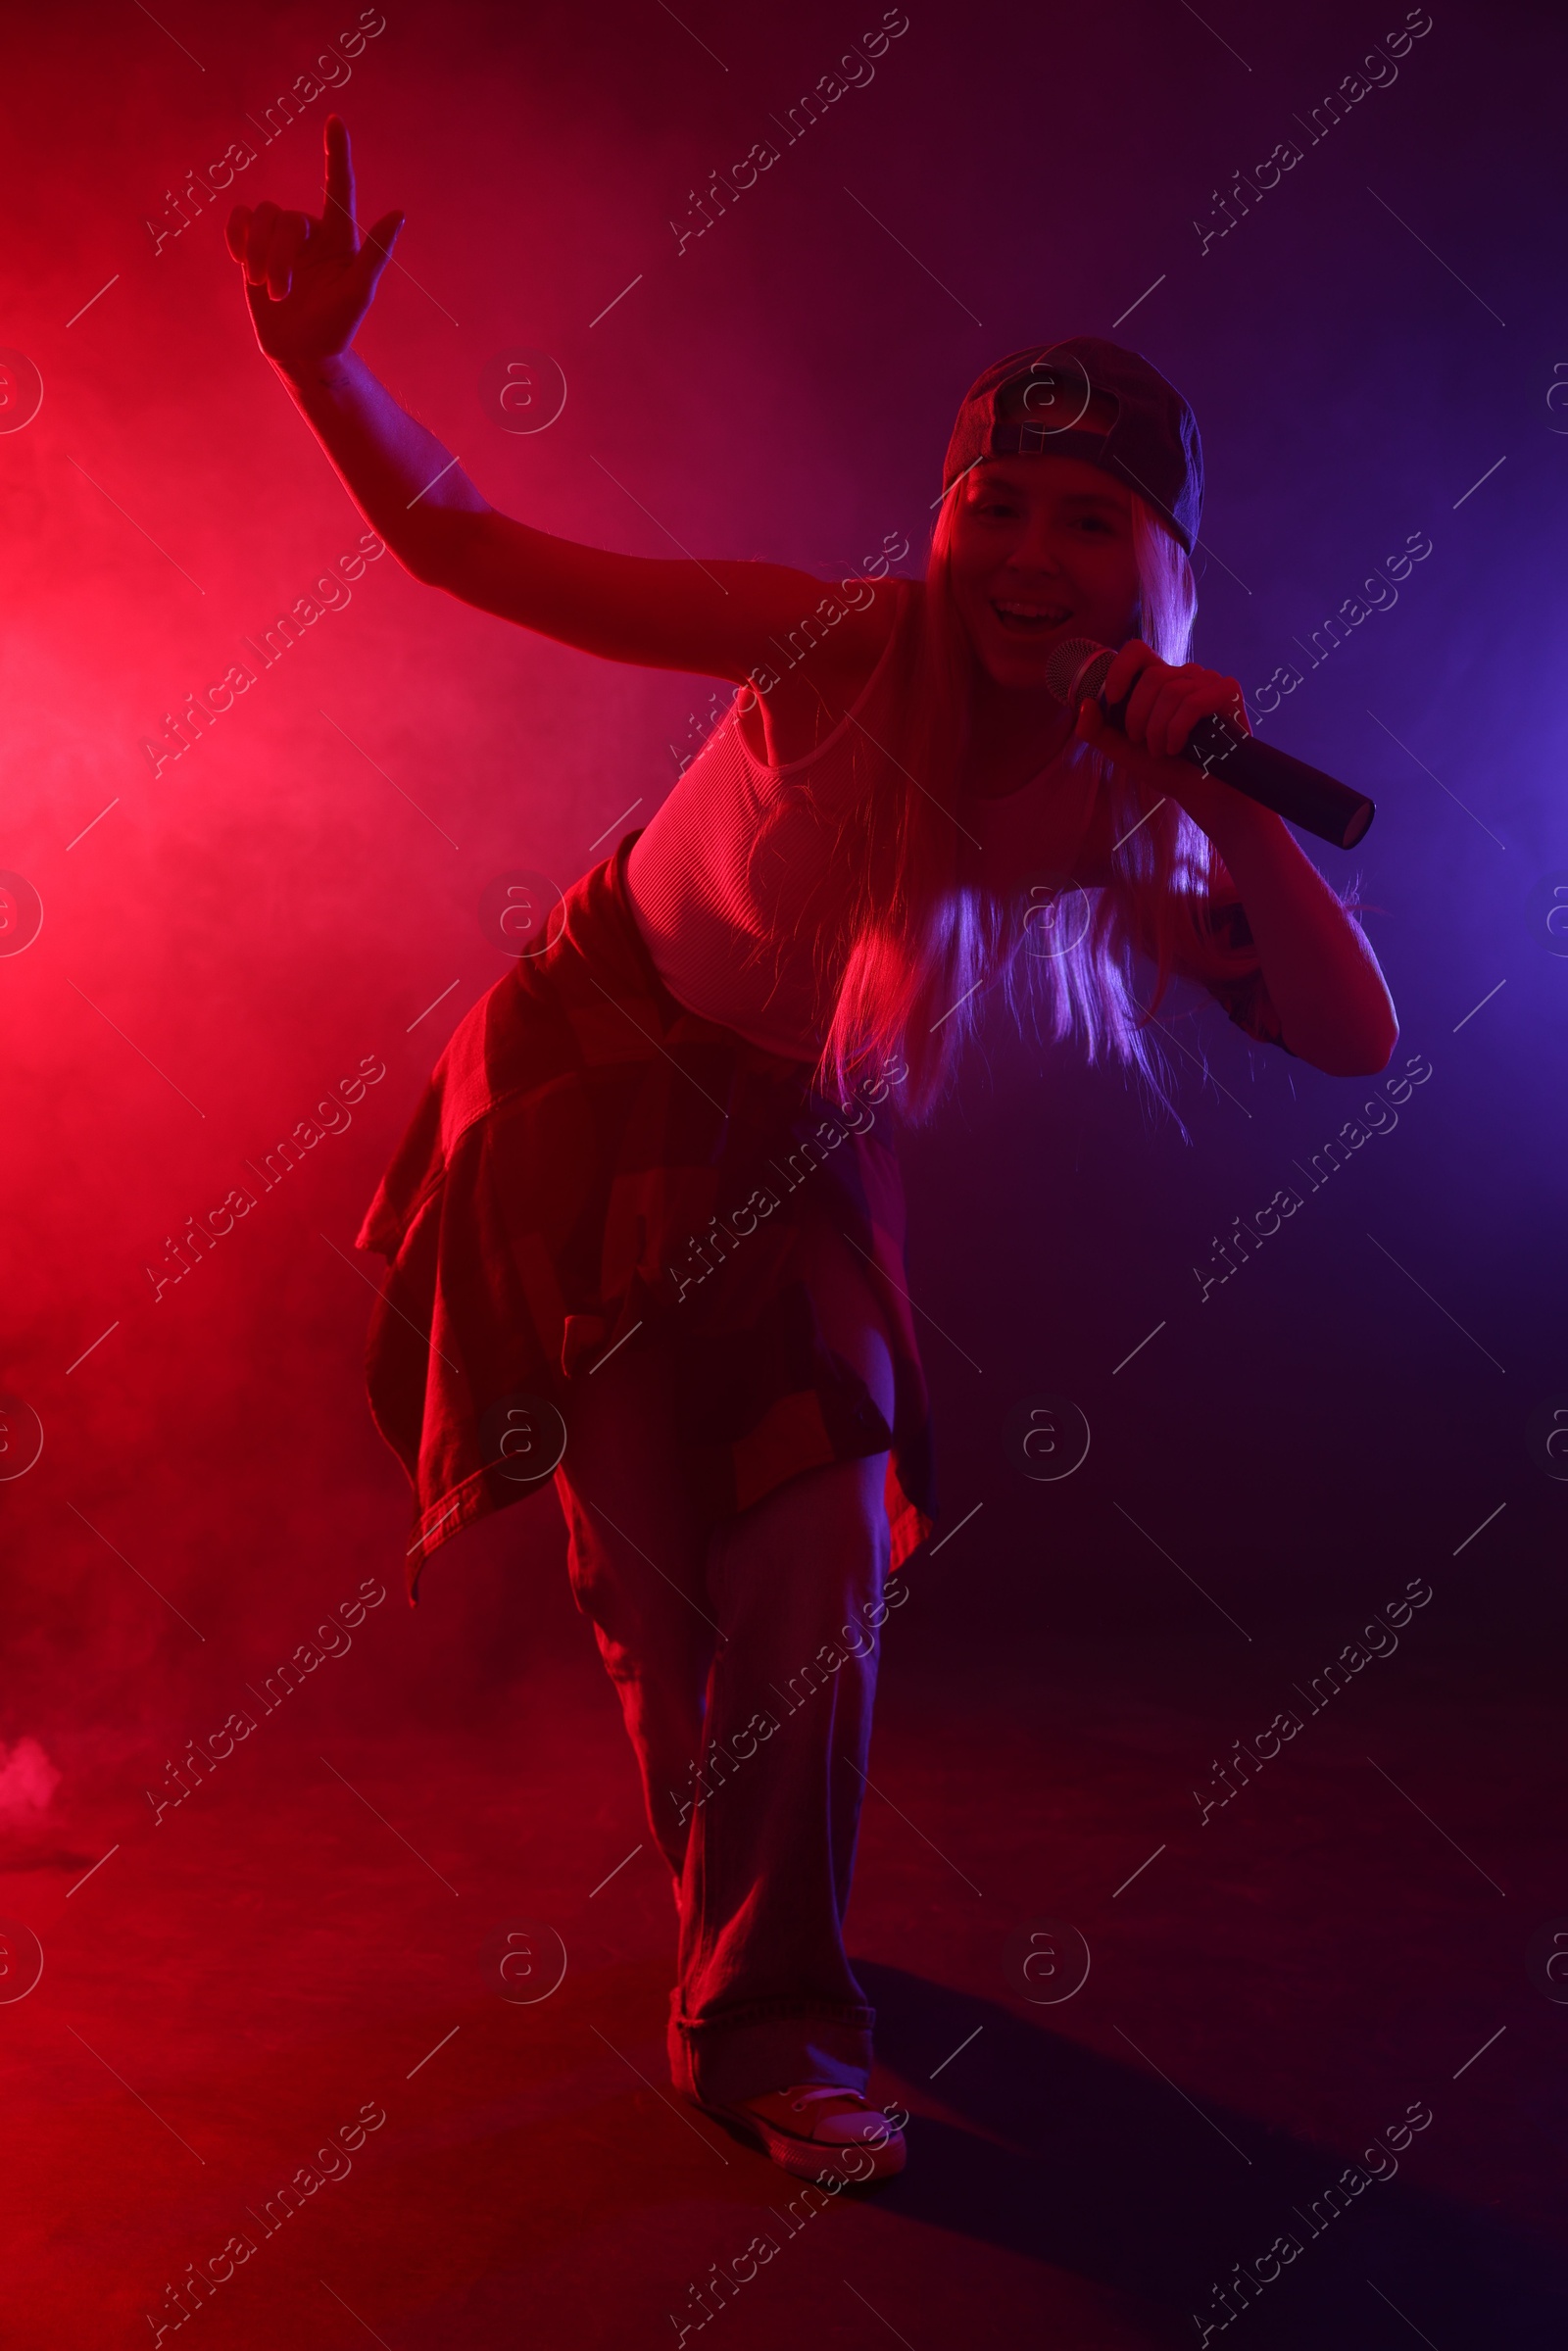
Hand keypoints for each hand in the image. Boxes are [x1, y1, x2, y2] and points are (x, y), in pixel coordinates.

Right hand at [225, 115, 402, 373]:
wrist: (300, 352)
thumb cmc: (336, 326)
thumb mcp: (359, 292)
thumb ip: (376, 252)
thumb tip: (400, 213)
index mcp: (339, 237)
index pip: (338, 186)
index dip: (336, 153)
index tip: (335, 120)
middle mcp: (311, 231)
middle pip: (286, 218)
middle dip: (279, 256)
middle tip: (281, 294)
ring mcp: (282, 238)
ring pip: (261, 218)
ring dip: (259, 256)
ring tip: (268, 291)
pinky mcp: (255, 247)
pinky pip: (240, 220)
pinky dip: (236, 237)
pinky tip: (240, 261)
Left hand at [1073, 639, 1257, 842]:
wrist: (1203, 792)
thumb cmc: (1168, 768)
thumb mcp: (1124, 751)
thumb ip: (1098, 731)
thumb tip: (1083, 705)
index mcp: (1159, 681)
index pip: (1137, 651)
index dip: (1121, 669)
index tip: (1113, 698)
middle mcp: (1184, 675)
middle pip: (1152, 677)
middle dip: (1139, 716)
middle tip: (1143, 743)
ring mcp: (1208, 680)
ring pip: (1172, 691)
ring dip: (1159, 729)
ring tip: (1163, 750)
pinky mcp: (1227, 691)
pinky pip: (1194, 701)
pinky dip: (1179, 729)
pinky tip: (1179, 747)